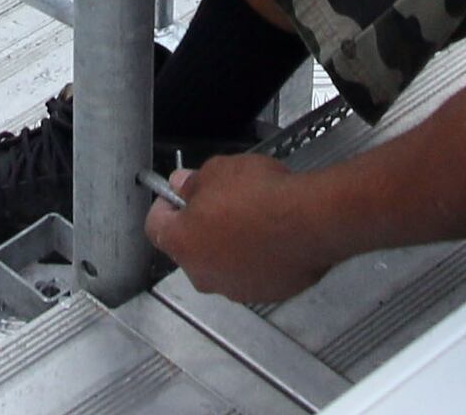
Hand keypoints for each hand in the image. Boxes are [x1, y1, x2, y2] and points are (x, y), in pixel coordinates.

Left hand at [150, 153, 339, 304]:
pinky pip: (250, 273)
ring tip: (251, 217)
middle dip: (199, 226)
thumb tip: (183, 185)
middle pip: (189, 248)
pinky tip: (270, 236)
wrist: (310, 221)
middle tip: (218, 201)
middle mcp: (203, 274)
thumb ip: (193, 182)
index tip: (174, 195)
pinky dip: (254, 258)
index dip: (164, 207)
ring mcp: (234, 288)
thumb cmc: (263, 196)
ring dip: (228, 245)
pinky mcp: (264, 294)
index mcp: (182, 243)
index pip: (155, 226)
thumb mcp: (219, 170)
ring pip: (221, 263)